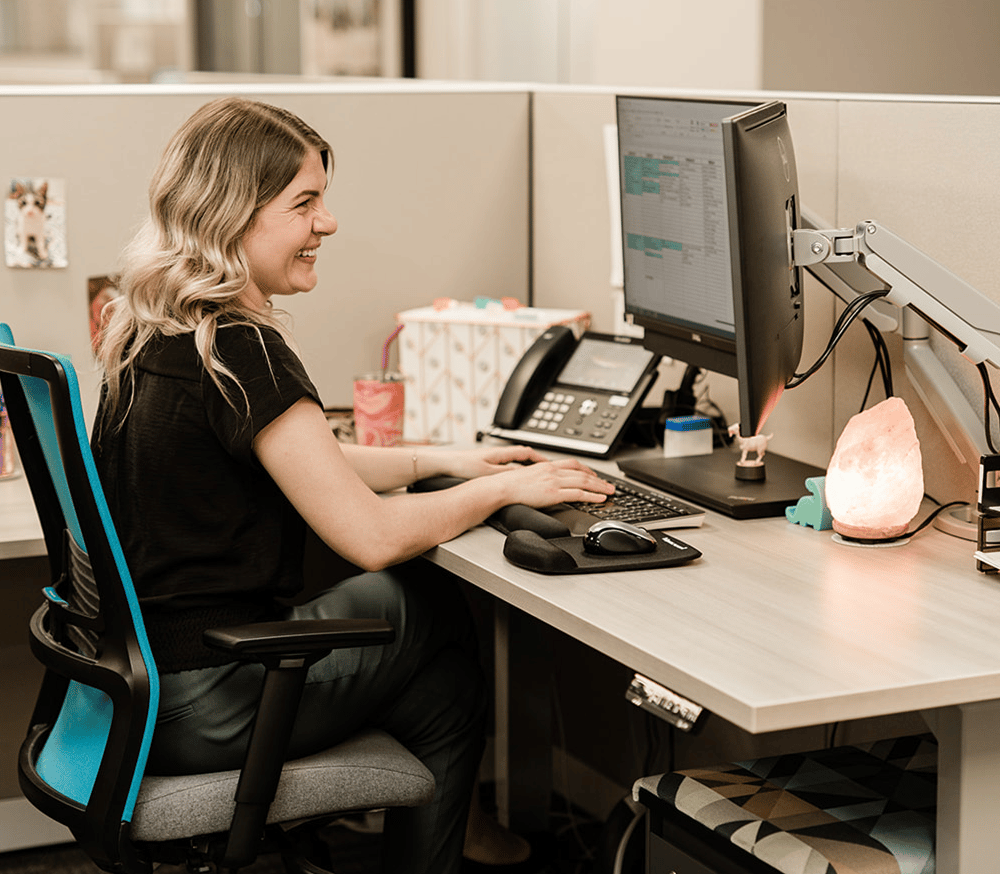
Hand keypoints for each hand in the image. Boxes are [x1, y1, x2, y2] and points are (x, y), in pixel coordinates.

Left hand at [438, 444, 550, 479]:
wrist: (445, 463)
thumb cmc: (464, 465)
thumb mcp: (489, 472)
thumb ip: (508, 473)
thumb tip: (526, 474)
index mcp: (501, 453)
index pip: (527, 452)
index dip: (540, 458)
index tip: (549, 464)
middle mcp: (497, 453)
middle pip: (522, 455)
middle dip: (535, 461)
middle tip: (545, 468)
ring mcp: (491, 458)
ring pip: (513, 460)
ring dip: (523, 466)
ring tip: (532, 474)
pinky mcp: (484, 464)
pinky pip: (504, 465)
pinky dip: (512, 470)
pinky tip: (510, 479)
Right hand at [492, 458, 613, 507]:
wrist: (501, 488)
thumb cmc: (510, 485)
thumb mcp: (529, 475)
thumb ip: (541, 478)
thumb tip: (548, 484)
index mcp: (547, 465)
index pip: (573, 464)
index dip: (587, 469)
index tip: (595, 475)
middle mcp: (553, 471)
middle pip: (582, 472)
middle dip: (599, 479)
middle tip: (609, 485)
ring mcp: (554, 482)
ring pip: (584, 482)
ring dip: (600, 487)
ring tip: (610, 492)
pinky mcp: (554, 493)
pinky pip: (578, 494)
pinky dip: (592, 496)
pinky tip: (600, 498)